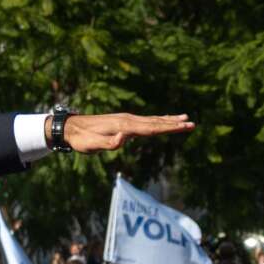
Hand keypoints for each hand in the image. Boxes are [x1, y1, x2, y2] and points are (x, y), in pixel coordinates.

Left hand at [61, 112, 194, 151]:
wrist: (71, 128)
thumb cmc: (82, 140)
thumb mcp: (92, 145)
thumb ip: (108, 143)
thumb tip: (124, 139)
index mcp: (124, 126)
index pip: (151, 128)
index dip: (169, 128)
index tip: (184, 126)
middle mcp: (128, 120)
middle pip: (156, 122)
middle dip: (174, 123)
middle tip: (192, 123)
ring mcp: (127, 119)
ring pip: (153, 120)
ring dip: (169, 120)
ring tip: (185, 118)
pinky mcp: (124, 121)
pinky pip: (146, 121)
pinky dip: (158, 120)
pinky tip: (164, 120)